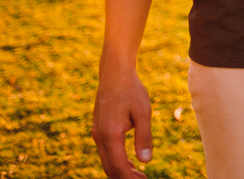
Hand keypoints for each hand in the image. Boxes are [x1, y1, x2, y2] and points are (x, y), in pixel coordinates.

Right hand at [92, 62, 153, 178]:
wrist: (114, 74)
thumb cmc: (131, 91)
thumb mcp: (143, 112)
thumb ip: (144, 137)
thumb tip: (146, 161)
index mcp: (110, 134)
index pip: (118, 166)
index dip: (129, 178)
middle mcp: (100, 136)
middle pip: (110, 168)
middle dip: (125, 178)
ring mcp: (97, 133)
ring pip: (106, 161)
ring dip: (121, 171)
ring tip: (139, 175)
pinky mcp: (99, 129)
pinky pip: (105, 152)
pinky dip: (116, 161)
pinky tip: (130, 162)